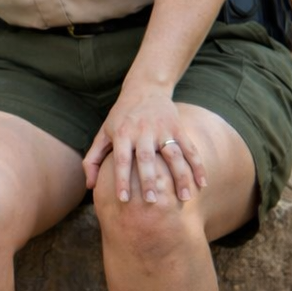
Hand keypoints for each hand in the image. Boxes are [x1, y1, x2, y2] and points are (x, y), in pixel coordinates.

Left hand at [83, 84, 207, 203]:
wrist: (145, 89)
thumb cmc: (120, 118)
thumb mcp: (103, 133)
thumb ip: (93, 159)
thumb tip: (89, 186)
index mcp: (122, 134)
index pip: (120, 160)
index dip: (121, 179)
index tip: (123, 200)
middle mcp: (142, 132)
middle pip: (147, 158)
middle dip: (149, 180)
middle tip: (151, 201)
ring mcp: (162, 130)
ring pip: (173, 155)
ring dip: (180, 176)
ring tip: (184, 198)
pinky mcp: (178, 128)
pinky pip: (190, 149)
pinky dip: (198, 166)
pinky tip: (202, 184)